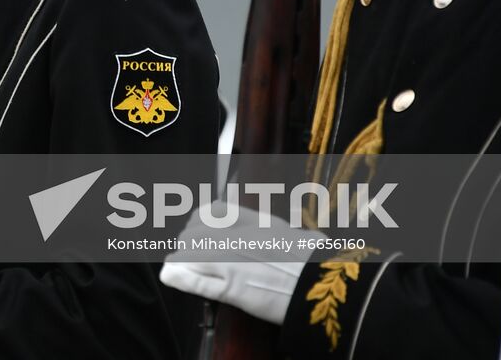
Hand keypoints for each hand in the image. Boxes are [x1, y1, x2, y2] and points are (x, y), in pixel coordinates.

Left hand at [159, 205, 312, 325]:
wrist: (330, 285)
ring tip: (175, 263)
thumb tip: (254, 217)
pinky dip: (181, 278)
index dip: (199, 220)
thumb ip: (266, 226)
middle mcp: (241, 237)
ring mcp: (236, 261)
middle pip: (197, 231)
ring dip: (180, 258)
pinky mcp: (235, 288)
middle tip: (183, 249)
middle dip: (186, 240)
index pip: (214, 212)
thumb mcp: (290, 233)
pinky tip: (171, 275)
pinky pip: (198, 281)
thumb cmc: (315, 261)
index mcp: (257, 223)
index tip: (196, 227)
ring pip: (191, 253)